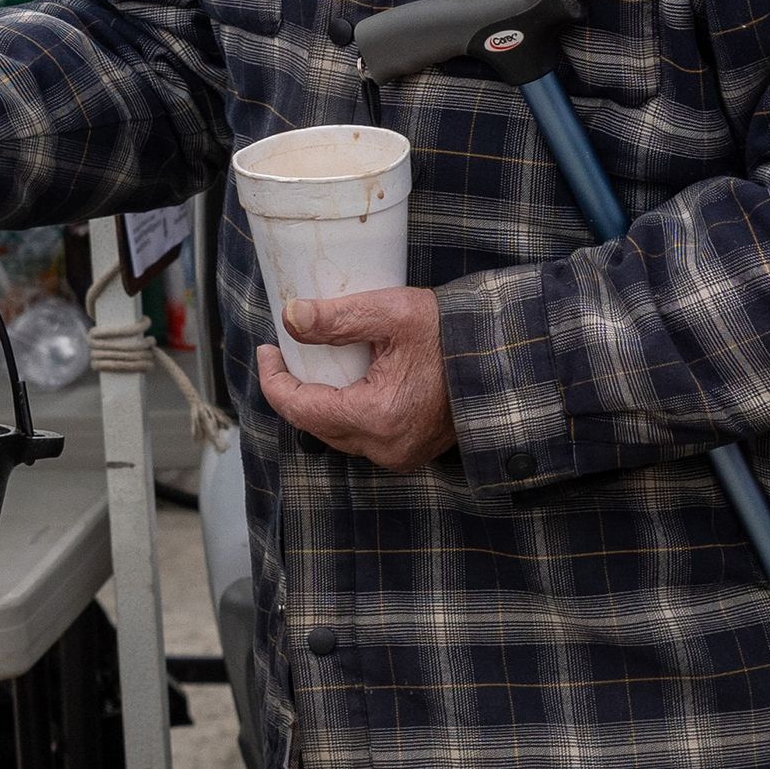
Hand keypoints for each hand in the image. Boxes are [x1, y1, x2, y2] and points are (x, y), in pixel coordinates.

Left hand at [255, 287, 457, 470]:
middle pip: (315, 425)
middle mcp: (386, 448)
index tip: (267, 351)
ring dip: (321, 403)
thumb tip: (290, 319)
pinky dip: (347, 412)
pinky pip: (363, 436)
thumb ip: (337, 318)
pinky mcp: (412, 452)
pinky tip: (346, 384)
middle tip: (286, 354)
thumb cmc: (452, 331)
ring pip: (338, 434)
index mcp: (377, 418)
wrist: (502, 354)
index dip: (274, 381)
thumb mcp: (392, 313)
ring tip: (314, 366)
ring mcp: (401, 455)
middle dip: (295, 391)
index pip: (300, 409)